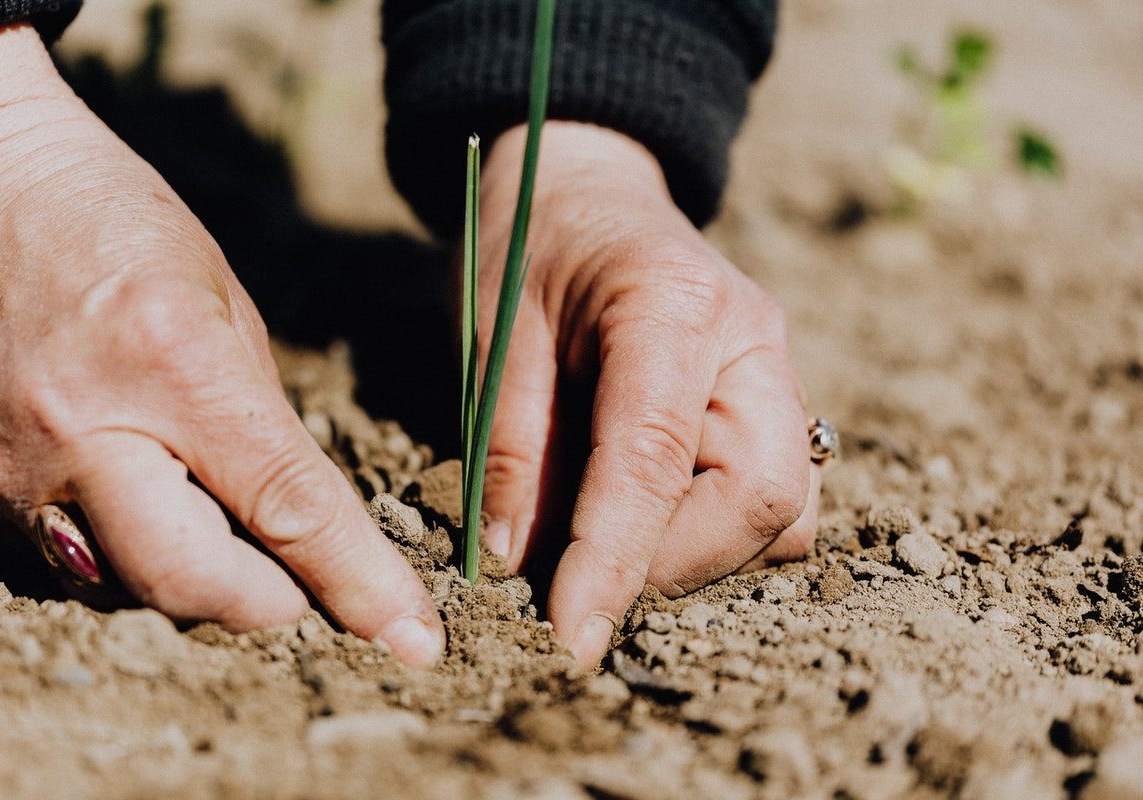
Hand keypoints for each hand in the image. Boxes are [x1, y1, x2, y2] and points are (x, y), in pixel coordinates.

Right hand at [0, 24, 443, 665]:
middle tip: (297, 585)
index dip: (357, 584)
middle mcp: (82, 429)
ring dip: (191, 577)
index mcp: (173, 363)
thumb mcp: (224, 301)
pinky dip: (119, 547)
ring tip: (206, 512)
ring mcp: (10, 467)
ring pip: (126, 588)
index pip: (286, 507)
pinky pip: (63, 560)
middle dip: (267, 603)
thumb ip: (261, 422)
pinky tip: (130, 488)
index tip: (411, 639)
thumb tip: (298, 523)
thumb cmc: (114, 222)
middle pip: (193, 584)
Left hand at [476, 122, 819, 667]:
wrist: (586, 188)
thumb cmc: (529, 246)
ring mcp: (777, 372)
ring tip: (607, 539)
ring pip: (784, 512)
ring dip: (697, 555)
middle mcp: (752, 341)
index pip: (656, 458)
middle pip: (763, 498)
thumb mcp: (494, 333)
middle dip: (672, 565)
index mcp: (673, 304)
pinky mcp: (774, 403)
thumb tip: (517, 563)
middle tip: (581, 578)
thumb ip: (509, 445)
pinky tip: (644, 514)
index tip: (570, 637)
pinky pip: (774, 499)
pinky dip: (713, 533)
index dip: (613, 560)